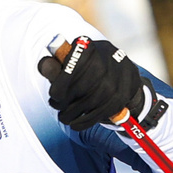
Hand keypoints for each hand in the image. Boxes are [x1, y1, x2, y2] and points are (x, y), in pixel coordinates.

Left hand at [38, 37, 163, 132]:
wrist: (126, 73)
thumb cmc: (93, 64)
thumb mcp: (76, 56)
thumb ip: (56, 62)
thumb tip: (45, 66)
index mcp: (87, 48)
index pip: (65, 74)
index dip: (57, 89)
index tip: (55, 95)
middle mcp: (101, 64)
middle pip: (70, 93)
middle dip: (59, 103)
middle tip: (57, 105)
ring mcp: (111, 83)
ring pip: (80, 107)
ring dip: (67, 116)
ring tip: (64, 115)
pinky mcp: (117, 100)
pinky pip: (92, 117)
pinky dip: (80, 123)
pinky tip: (74, 123)